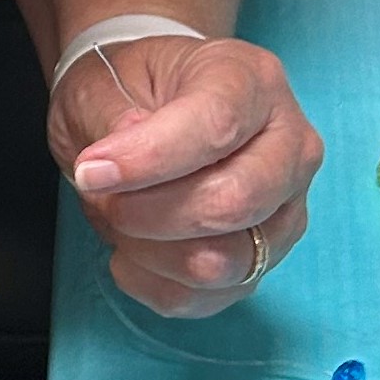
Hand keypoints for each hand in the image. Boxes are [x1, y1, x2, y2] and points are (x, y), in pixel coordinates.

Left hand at [49, 33, 320, 315]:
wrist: (146, 103)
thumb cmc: (129, 86)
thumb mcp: (102, 82)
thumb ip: (113, 122)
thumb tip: (121, 171)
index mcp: (252, 81)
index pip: (216, 127)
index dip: (149, 159)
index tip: (90, 171)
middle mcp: (289, 145)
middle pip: (235, 202)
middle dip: (151, 213)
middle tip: (102, 195)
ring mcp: (285, 208)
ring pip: (226, 262)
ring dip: (152, 252)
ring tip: (117, 218)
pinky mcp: (265, 258)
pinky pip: (211, 297)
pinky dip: (156, 283)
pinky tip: (130, 250)